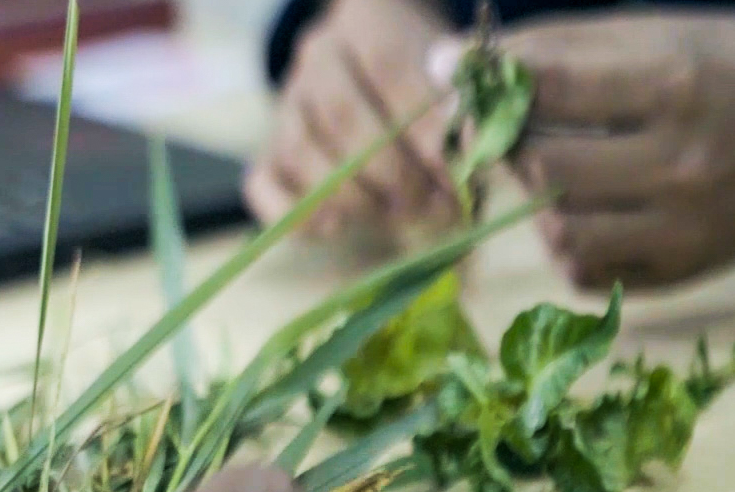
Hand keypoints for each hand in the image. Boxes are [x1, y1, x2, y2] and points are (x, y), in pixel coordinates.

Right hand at [248, 0, 455, 238]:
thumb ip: (466, 102)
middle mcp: (319, 55)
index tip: (458, 167)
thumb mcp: (460, 74)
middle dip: (394, 171)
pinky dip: (295, 213)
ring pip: (302, 152)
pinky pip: (264, 185)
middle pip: (342, 115)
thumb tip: (470, 138)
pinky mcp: (271, 148)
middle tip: (435, 204)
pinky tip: (334, 228)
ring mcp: (288, 102)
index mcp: (370, 17)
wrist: (385, 77)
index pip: (388, 66)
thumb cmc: (436, 79)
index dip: (422, 122)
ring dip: (355, 197)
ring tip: (403, 216)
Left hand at [432, 12, 734, 290]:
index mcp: (677, 84)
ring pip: (558, 231)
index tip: (474, 88)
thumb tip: (443, 65)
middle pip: (544, 168)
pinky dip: (569, 244)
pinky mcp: (679, 269)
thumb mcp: (649, 35)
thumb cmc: (717, 67)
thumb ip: (547, 48)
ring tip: (561, 172)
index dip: (495, 91)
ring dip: (539, 203)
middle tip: (514, 134)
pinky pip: (584, 272)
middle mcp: (683, 162)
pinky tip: (591, 210)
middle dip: (513, 149)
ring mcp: (685, 225)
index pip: (550, 90)